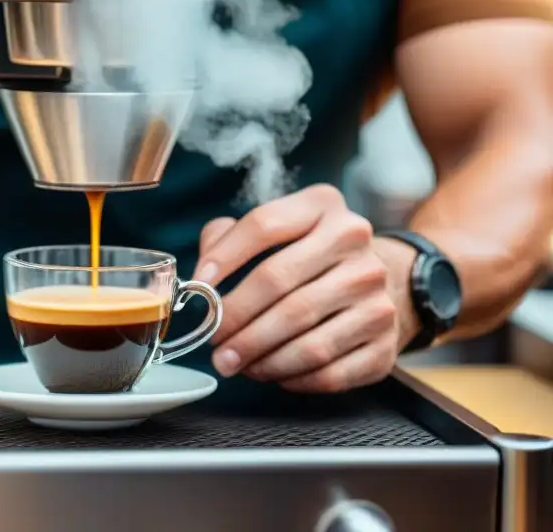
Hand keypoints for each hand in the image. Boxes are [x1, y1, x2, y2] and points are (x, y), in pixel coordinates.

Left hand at [197, 184, 401, 393]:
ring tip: (234, 362)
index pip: (263, 225)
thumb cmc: (307, 255)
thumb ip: (227, 238)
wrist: (381, 280)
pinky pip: (330, 371)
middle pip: (278, 282)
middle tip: (213, 342)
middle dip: (236, 319)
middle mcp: (356, 244)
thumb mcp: (274, 230)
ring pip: (305, 336)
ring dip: (260, 356)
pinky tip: (271, 372)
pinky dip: (292, 378)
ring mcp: (377, 294)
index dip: (224, 258)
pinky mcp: (386, 343)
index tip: (199, 287)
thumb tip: (200, 278)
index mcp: (323, 206)